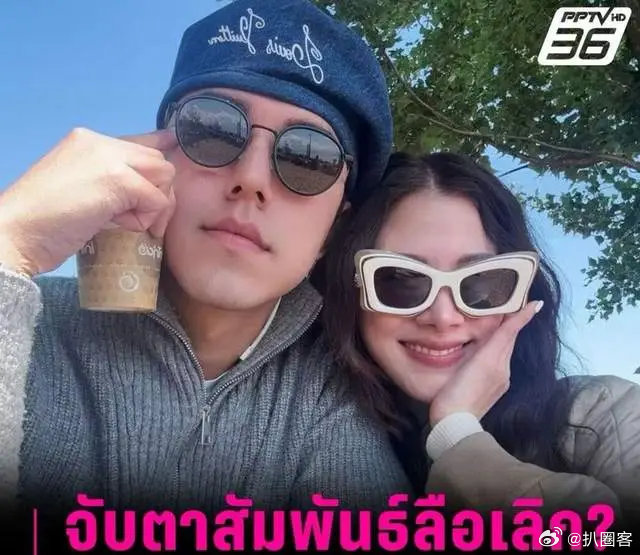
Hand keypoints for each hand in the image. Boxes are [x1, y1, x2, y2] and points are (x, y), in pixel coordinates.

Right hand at [0, 127, 176, 276]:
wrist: (17, 233)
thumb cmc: (47, 221)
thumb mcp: (85, 191)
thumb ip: (115, 181)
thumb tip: (152, 186)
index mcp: (88, 141)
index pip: (139, 141)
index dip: (161, 148)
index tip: (173, 148)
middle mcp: (100, 142)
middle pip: (159, 160)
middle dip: (158, 192)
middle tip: (139, 218)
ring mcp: (109, 158)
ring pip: (164, 176)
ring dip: (154, 207)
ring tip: (127, 223)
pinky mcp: (118, 179)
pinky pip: (157, 199)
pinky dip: (147, 219)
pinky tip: (121, 226)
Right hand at [428, 300, 542, 426]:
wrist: (454, 424)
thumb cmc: (455, 392)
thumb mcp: (471, 362)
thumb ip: (489, 341)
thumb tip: (508, 322)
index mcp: (495, 360)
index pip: (510, 331)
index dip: (520, 316)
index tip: (535, 302)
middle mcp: (503, 368)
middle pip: (508, 340)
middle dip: (511, 322)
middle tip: (510, 303)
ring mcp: (501, 380)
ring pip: (503, 350)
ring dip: (503, 335)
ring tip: (496, 320)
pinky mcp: (496, 389)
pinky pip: (499, 363)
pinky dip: (497, 350)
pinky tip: (486, 348)